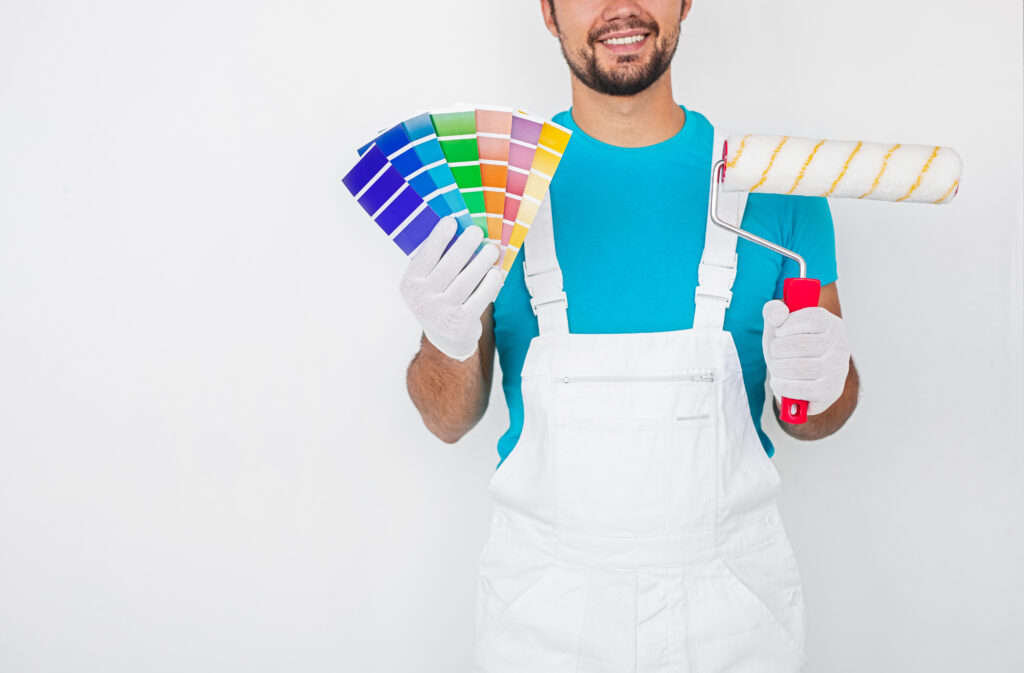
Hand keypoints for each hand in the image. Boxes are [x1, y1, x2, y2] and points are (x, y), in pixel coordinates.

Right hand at [399, 217, 502, 360]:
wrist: (447, 337)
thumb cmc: (440, 298)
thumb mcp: (429, 282)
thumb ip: (438, 260)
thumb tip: (461, 230)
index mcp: (410, 284)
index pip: (425, 256)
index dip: (438, 237)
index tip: (452, 221)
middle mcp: (421, 300)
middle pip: (448, 266)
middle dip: (464, 245)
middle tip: (477, 231)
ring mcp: (441, 313)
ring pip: (466, 281)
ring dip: (482, 261)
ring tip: (491, 249)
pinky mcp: (460, 324)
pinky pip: (479, 298)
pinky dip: (490, 284)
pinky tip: (497, 273)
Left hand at [762, 299, 850, 415]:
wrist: (796, 379)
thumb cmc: (788, 348)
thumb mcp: (778, 326)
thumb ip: (774, 312)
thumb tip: (778, 316)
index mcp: (831, 324)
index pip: (813, 319)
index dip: (789, 325)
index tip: (779, 331)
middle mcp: (840, 346)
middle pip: (801, 344)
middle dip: (778, 349)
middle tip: (775, 352)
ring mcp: (838, 370)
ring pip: (799, 367)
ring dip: (778, 368)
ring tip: (777, 367)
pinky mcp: (831, 392)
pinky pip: (801, 389)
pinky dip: (782, 385)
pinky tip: (779, 382)